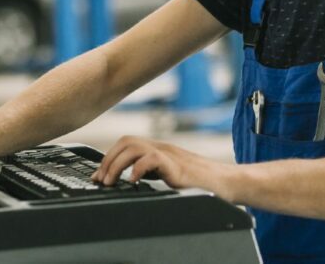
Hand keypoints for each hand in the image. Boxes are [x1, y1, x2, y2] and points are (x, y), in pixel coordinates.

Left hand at [91, 136, 237, 200]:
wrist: (226, 183)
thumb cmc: (201, 182)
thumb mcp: (169, 175)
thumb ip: (152, 173)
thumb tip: (129, 179)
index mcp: (159, 149)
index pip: (127, 144)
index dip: (108, 158)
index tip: (98, 176)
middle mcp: (162, 148)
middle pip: (126, 141)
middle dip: (108, 160)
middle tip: (101, 180)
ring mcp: (169, 155)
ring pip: (134, 147)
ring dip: (117, 164)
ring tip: (111, 181)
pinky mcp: (177, 166)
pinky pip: (152, 159)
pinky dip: (138, 169)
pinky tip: (133, 182)